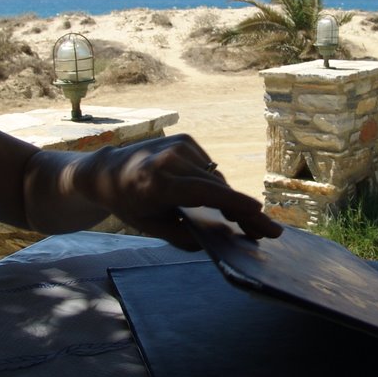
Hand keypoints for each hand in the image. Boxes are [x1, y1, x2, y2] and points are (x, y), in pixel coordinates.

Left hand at [76, 134, 283, 249]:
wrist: (107, 170)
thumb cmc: (128, 204)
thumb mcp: (151, 228)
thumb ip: (185, 237)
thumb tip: (222, 236)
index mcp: (157, 183)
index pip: (203, 193)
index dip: (234, 205)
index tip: (259, 215)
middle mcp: (169, 160)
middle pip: (218, 188)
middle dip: (245, 212)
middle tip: (270, 232)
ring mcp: (178, 146)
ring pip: (216, 179)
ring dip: (228, 200)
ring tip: (246, 223)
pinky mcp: (185, 140)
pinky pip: (210, 169)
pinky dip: (213, 184)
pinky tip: (208, 198)